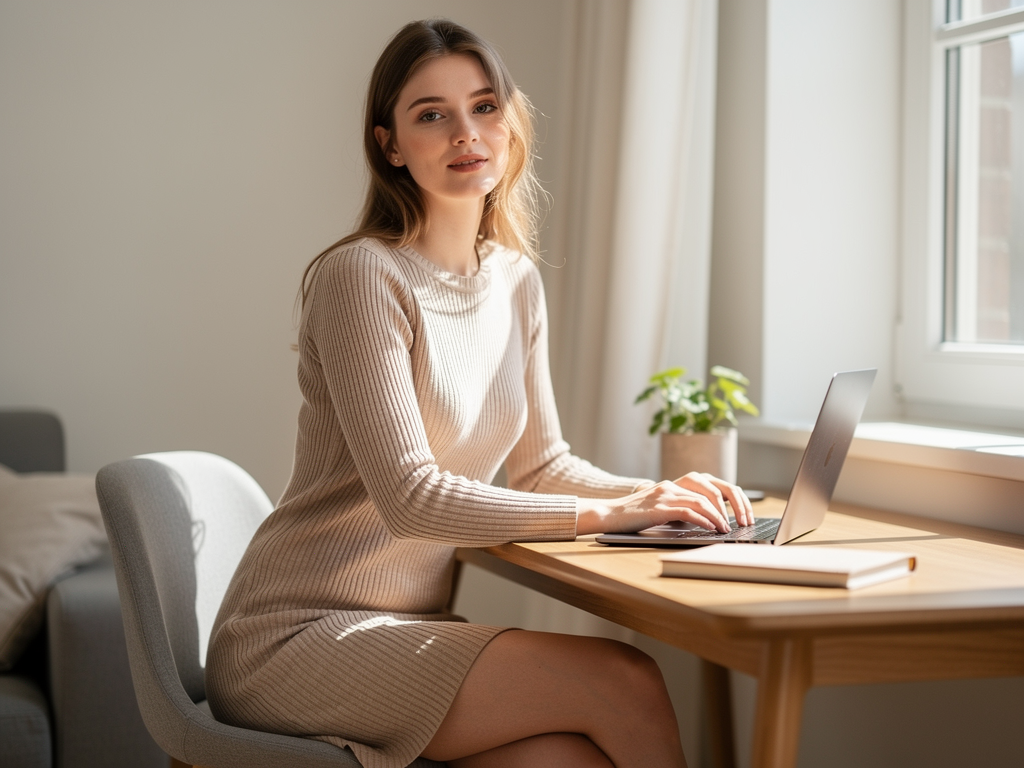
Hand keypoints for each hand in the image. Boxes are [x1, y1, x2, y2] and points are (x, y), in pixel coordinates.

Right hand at [576, 473, 753, 534]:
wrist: (608, 515)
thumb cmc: (634, 517)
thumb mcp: (661, 510)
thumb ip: (680, 510)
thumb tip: (707, 522)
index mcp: (674, 484)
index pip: (711, 486)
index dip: (729, 499)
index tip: (740, 514)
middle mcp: (672, 485)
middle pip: (712, 491)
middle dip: (730, 507)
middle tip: (740, 522)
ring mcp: (666, 494)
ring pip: (702, 501)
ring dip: (719, 516)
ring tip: (727, 529)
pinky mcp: (660, 507)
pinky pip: (689, 511)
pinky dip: (704, 520)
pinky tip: (711, 528)